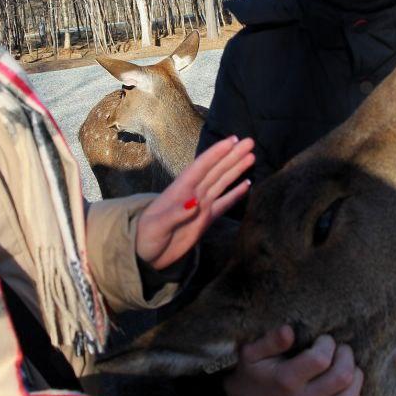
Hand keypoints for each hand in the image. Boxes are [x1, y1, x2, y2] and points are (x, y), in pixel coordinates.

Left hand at [135, 135, 254, 270]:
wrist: (145, 255)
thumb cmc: (145, 237)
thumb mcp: (157, 226)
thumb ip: (175, 214)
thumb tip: (195, 203)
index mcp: (180, 191)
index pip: (201, 168)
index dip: (216, 153)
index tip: (231, 141)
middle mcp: (192, 194)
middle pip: (215, 171)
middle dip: (232, 156)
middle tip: (249, 142)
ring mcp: (200, 206)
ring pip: (222, 183)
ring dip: (236, 169)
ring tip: (251, 156)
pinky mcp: (205, 220)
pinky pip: (224, 204)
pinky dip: (235, 194)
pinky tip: (247, 184)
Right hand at [223, 326, 363, 395]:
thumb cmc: (253, 370)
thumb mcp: (252, 352)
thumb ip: (271, 341)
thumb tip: (289, 330)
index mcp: (286, 380)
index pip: (320, 360)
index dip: (327, 344)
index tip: (322, 339)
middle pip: (342, 378)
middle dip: (346, 356)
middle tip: (339, 348)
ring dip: (355, 376)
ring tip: (345, 364)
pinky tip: (344, 386)